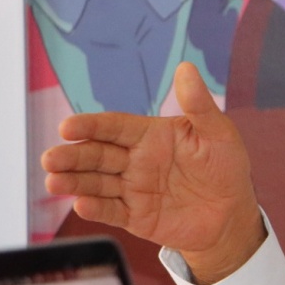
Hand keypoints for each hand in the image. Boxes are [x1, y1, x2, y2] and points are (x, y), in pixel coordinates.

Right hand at [41, 63, 263, 284]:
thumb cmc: (226, 167)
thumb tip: (186, 68)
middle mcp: (135, 160)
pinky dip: (96, 209)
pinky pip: (112, 211)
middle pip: (97, 154)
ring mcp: (133, 188)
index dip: (91, 126)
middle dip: (72, 155)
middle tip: (51, 159)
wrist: (233, 213)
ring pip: (96, 182)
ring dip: (74, 181)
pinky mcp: (135, 216)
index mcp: (151, 135)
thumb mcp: (219, 134)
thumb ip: (199, 106)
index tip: (68, 126)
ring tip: (54, 181)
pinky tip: (81, 204)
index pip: (115, 127)